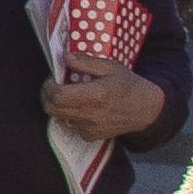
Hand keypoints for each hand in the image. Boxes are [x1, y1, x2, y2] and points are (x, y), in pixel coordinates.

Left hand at [46, 61, 161, 144]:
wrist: (145, 110)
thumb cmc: (128, 85)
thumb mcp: (110, 67)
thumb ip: (86, 62)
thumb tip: (66, 57)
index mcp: (95, 96)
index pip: (58, 96)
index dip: (49, 86)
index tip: (53, 78)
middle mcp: (90, 115)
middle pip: (52, 109)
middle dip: (47, 95)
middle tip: (54, 85)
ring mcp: (89, 128)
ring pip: (59, 117)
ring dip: (58, 105)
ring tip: (70, 94)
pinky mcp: (90, 136)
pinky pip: (70, 125)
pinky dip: (69, 115)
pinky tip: (81, 106)